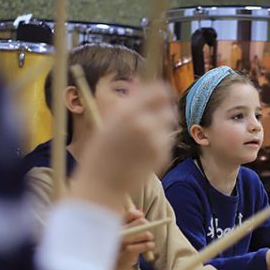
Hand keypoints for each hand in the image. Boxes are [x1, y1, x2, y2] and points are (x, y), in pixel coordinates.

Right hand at [70, 81, 176, 211]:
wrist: (102, 183)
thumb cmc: (100, 153)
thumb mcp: (109, 122)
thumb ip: (128, 105)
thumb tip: (141, 86)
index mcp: (127, 110)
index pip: (158, 90)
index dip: (161, 92)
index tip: (160, 96)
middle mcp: (144, 122)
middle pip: (169, 106)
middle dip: (164, 110)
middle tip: (156, 117)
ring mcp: (155, 139)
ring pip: (169, 125)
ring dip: (162, 128)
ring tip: (144, 140)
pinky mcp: (162, 154)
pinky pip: (167, 142)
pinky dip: (160, 144)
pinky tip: (144, 153)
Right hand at [116, 209, 154, 269]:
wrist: (106, 264)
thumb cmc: (114, 246)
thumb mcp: (118, 231)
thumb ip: (127, 221)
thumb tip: (140, 211)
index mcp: (115, 224)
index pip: (130, 213)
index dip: (138, 215)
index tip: (141, 217)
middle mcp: (119, 230)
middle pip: (142, 222)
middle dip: (147, 226)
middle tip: (146, 233)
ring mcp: (123, 240)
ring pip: (146, 234)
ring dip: (149, 237)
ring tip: (148, 241)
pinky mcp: (128, 250)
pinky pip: (147, 245)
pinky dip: (150, 246)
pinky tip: (149, 247)